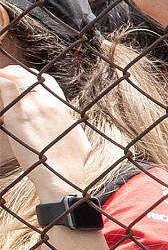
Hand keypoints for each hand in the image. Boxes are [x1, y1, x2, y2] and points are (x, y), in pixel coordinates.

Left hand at [0, 69, 106, 203]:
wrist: (62, 175)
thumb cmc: (71, 163)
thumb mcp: (79, 139)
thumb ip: (70, 127)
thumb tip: (70, 128)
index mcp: (62, 106)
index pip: (46, 81)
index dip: (31, 77)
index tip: (22, 82)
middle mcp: (48, 101)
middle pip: (27, 74)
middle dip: (12, 74)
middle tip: (2, 81)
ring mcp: (33, 106)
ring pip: (13, 76)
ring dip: (3, 77)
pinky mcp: (18, 115)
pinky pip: (4, 87)